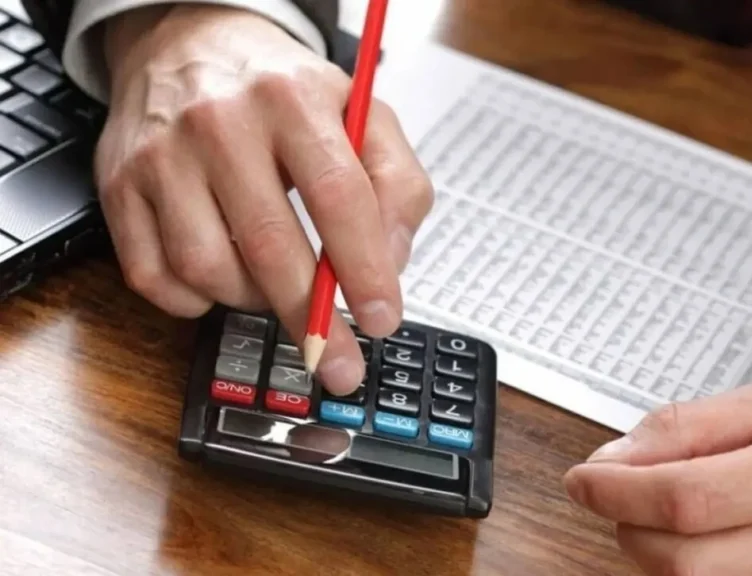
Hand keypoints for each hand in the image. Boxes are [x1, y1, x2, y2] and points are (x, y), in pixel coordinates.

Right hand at [94, 5, 432, 393]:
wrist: (190, 45)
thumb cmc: (284, 93)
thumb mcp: (362, 115)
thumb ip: (397, 185)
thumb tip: (389, 263)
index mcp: (293, 99)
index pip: (338, 196)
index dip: (364, 270)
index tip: (381, 319)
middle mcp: (220, 122)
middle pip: (269, 245)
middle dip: (311, 318)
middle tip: (338, 360)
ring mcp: (161, 156)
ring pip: (208, 270)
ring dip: (252, 300)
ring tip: (276, 285)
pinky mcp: (119, 186)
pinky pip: (154, 278)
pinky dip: (195, 300)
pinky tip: (224, 278)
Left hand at [563, 371, 751, 574]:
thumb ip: (687, 428)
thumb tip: (616, 458)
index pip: (684, 501)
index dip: (617, 492)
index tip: (585, 478)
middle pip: (684, 564)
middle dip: (626, 528)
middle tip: (614, 491)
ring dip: (656, 553)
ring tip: (660, 507)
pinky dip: (697, 570)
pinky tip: (697, 535)